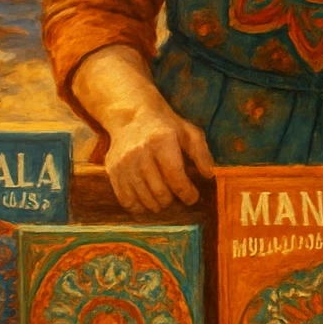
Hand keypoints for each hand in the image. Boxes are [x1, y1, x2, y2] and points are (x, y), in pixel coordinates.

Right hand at [105, 94, 214, 216]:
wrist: (131, 116)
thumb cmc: (165, 127)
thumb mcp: (188, 133)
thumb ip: (201, 153)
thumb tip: (209, 175)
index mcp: (161, 141)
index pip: (176, 177)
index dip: (187, 193)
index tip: (192, 198)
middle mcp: (140, 153)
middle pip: (160, 192)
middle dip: (172, 200)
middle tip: (176, 197)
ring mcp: (124, 163)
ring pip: (144, 199)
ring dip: (157, 205)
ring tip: (163, 200)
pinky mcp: (113, 171)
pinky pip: (126, 200)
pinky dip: (138, 207)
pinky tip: (147, 203)